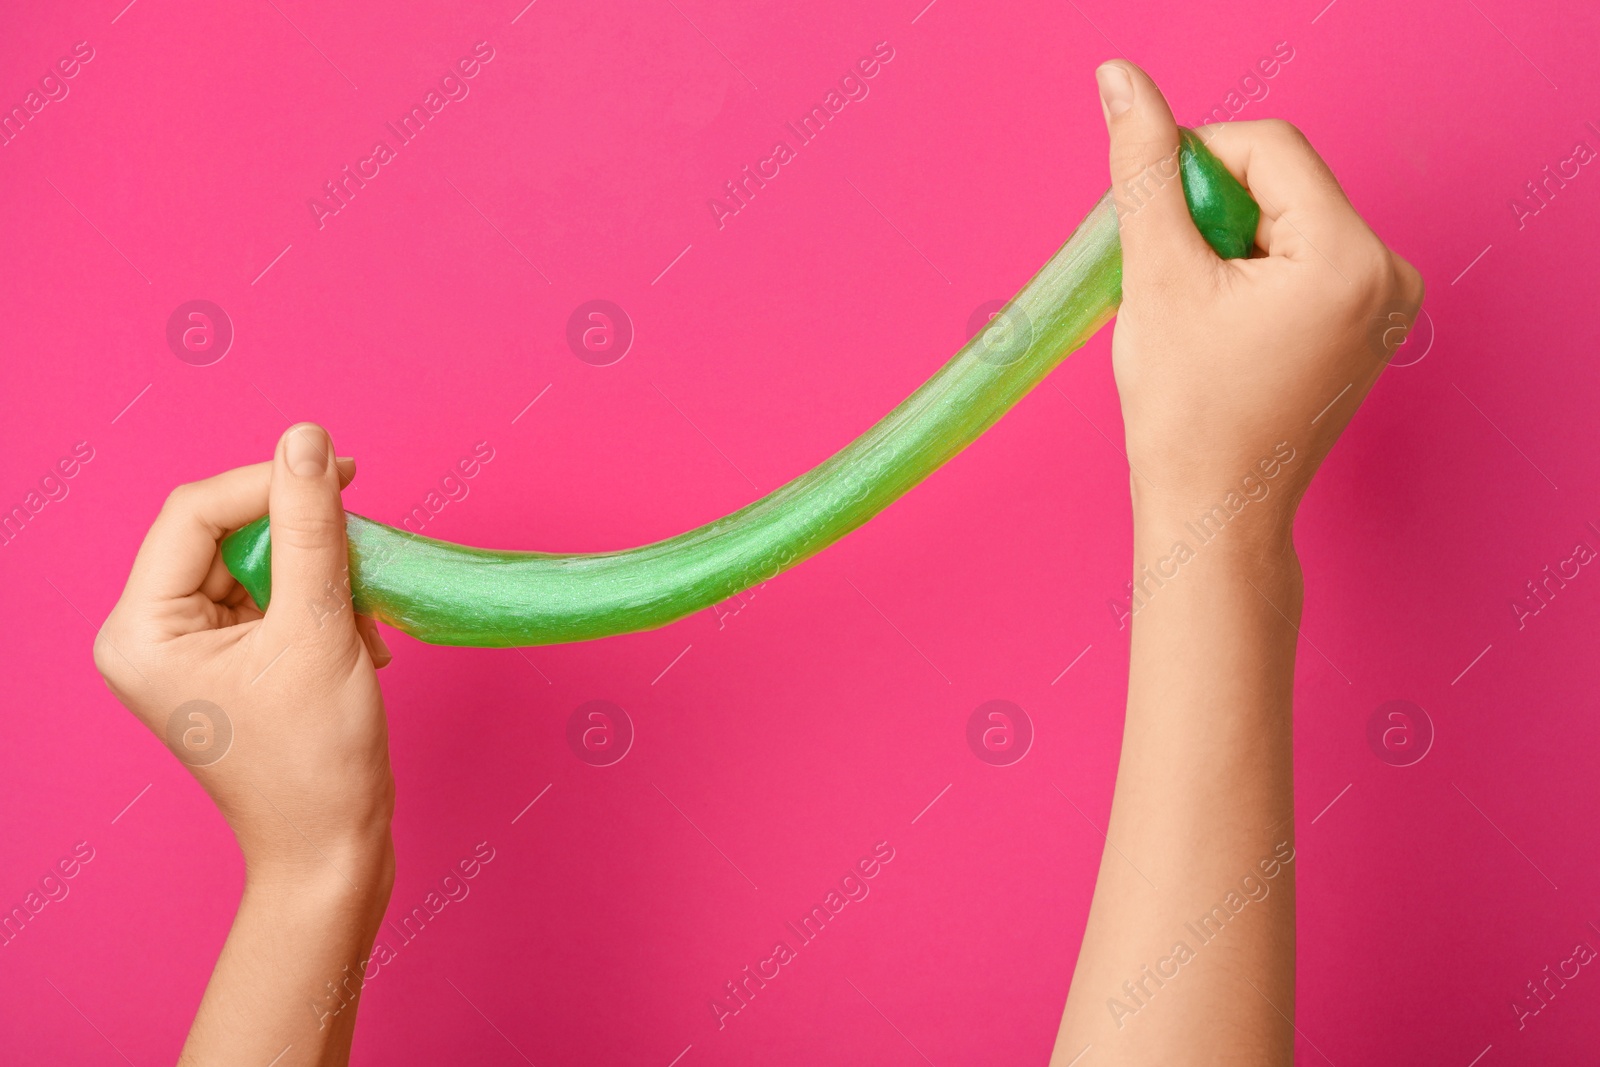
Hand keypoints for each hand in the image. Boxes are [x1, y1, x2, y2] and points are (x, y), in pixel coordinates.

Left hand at [95, 423, 394, 888]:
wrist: (334, 852)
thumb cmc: (316, 760)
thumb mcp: (318, 628)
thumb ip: (313, 525)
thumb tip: (308, 439)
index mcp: (141, 629)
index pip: (197, 511)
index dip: (271, 482)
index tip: (346, 473)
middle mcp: (152, 635)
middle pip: (228, 533)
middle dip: (306, 540)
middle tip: (362, 555)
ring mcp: (192, 652)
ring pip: (261, 563)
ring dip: (324, 576)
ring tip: (363, 622)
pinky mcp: (232, 663)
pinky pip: (277, 598)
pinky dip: (325, 604)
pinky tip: (360, 641)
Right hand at [1096, 60, 1422, 543]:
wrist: (1215, 514)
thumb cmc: (1186, 415)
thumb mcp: (1157, 275)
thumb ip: (1143, 168)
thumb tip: (1121, 80)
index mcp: (1352, 257)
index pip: (1268, 147)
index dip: (1194, 163)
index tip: (1153, 223)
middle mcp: (1389, 274)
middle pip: (1282, 184)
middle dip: (1213, 214)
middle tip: (1172, 283)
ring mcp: (1385, 305)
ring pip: (1288, 221)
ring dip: (1228, 244)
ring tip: (1196, 316)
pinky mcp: (1367, 326)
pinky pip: (1304, 260)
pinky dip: (1251, 274)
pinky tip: (1221, 328)